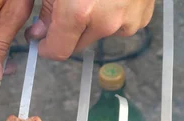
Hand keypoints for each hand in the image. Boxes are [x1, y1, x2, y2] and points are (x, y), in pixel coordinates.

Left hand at [27, 0, 154, 60]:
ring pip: (100, 33)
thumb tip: (40, 31)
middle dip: (69, 31)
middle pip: (78, 44)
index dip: (46, 47)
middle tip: (67, 6)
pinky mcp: (143, 17)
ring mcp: (128, 21)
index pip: (58, 51)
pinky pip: (121, 24)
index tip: (41, 40)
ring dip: (93, 21)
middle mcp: (106, 23)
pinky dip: (113, 13)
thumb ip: (47, 9)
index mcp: (79, 12)